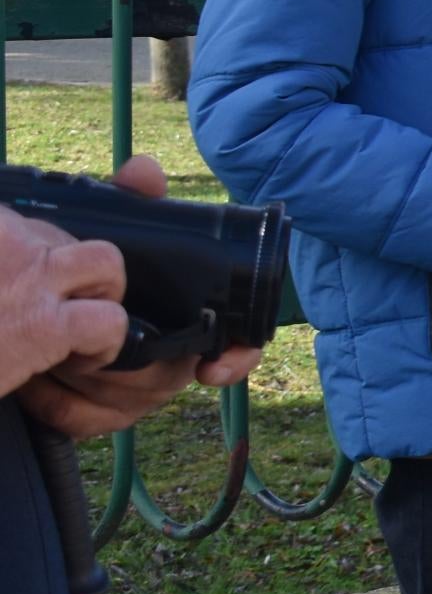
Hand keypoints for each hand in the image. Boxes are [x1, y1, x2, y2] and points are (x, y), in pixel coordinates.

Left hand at [16, 156, 260, 435]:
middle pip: (167, 377)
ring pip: (126, 403)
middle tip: (83, 347)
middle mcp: (171, 363)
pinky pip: (88, 424)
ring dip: (85, 382)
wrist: (30, 316)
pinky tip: (38, 386)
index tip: (211, 366)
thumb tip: (144, 170)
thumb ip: (130, 201)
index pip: (238, 348)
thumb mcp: (113, 237)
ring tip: (50, 359)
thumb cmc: (90, 278)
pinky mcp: (96, 417)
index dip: (234, 359)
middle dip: (124, 364)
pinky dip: (62, 408)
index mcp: (188, 325)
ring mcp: (135, 393)